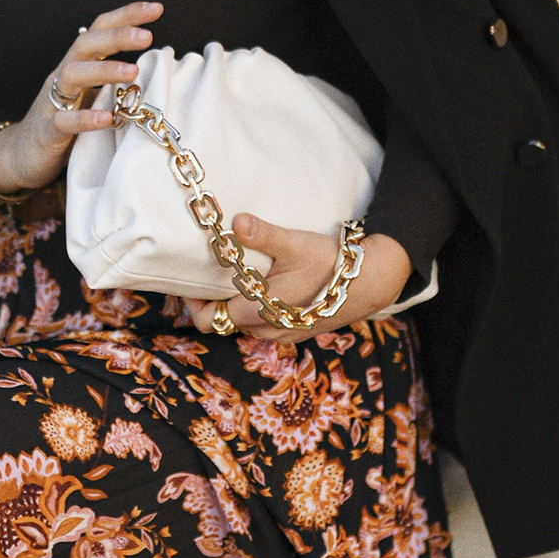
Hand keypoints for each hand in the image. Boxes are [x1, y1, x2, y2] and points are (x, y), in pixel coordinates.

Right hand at [0, 2, 163, 199]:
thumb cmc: (64, 125)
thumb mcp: (91, 98)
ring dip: (104, 70)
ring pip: (73, 74)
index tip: (157, 7)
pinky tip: (106, 118)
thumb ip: (115, 83)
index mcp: (78, 65)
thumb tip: (156, 73)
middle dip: (117, 36)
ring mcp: (52, 103)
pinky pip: (63, 121)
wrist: (21, 158)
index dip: (126, 16)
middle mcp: (63, 77)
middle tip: (147, 35)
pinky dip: (85, 118)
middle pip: (86, 44)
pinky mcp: (47, 132)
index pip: (99, 30)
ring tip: (133, 71)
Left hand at [187, 217, 414, 341]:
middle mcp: (266, 330)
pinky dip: (256, 313)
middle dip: (211, 304)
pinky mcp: (298, 332)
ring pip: (243, 328)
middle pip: (222, 324)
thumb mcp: (295, 244)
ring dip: (234, 308)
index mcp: (256, 313)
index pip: (207, 320)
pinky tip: (263, 290)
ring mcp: (283, 335)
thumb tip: (236, 222)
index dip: (191, 304)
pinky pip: (264, 328)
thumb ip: (263, 234)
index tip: (187, 282)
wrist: (371, 283)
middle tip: (206, 279)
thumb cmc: (330, 264)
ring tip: (233, 282)